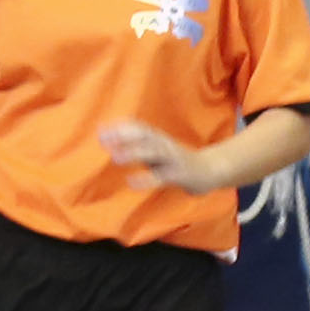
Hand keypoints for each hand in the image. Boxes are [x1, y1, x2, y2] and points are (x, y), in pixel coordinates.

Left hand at [99, 117, 223, 194]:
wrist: (209, 170)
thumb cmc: (176, 162)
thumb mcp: (157, 151)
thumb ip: (137, 147)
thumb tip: (111, 144)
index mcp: (158, 139)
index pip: (138, 128)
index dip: (120, 128)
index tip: (100, 131)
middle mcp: (165, 145)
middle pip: (144, 136)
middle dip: (124, 136)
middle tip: (103, 139)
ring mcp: (173, 159)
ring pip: (153, 152)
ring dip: (134, 152)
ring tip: (115, 157)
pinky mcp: (179, 174)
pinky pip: (162, 176)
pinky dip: (147, 178)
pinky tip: (132, 182)